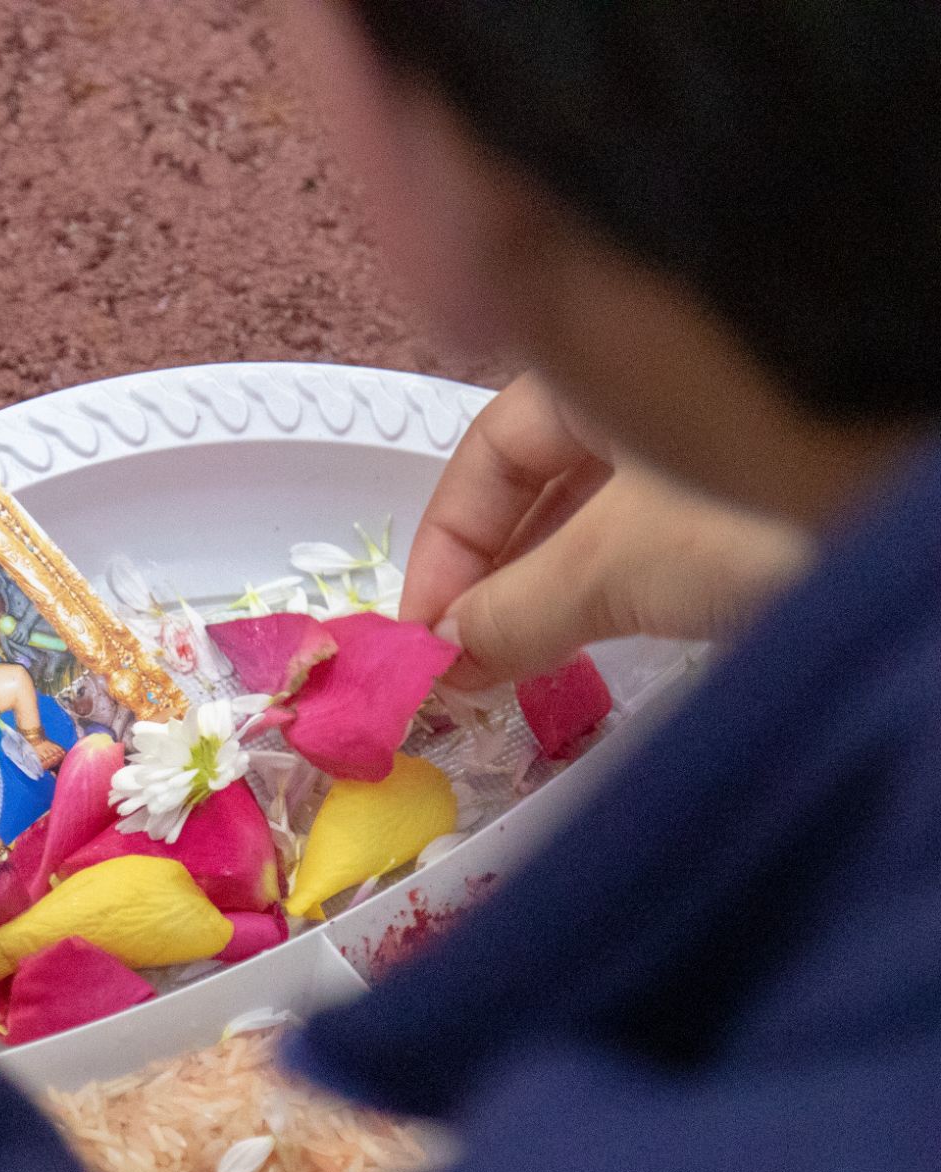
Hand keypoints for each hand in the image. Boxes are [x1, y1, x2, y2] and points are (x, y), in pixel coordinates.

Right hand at [400, 374, 813, 687]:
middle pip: (545, 481)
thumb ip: (512, 612)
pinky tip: (625, 632)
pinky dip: (631, 580)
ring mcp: (720, 427)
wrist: (932, 508)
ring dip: (562, 586)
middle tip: (474, 668)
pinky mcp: (776, 476)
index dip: (443, 554)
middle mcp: (652, 378)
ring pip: (609, 506)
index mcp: (595, 360)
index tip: (425, 646)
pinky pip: (671, 523)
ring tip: (539, 663)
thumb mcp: (618, 564)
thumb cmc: (765, 497)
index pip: (484, 457)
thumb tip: (437, 661)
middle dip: (498, 578)